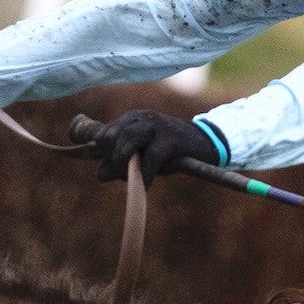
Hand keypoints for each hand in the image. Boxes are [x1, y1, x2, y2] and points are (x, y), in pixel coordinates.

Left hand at [89, 110, 224, 183]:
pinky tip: (145, 184)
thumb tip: (99, 174)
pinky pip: (151, 157)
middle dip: (113, 160)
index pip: (104, 133)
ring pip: (128, 142)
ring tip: (131, 178)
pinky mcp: (171, 139)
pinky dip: (145, 174)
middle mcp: (142, 118)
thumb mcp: (142, 157)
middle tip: (122, 174)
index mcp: (132, 119)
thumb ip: (119, 164)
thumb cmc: (169, 152)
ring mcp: (157, 127)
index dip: (103, 153)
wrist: (205, 144)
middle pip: (112, 137)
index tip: (113, 166)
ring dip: (124, 164)